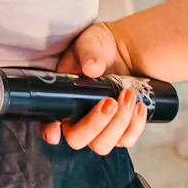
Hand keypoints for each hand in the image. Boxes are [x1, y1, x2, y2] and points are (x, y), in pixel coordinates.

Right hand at [41, 22, 148, 154]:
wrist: (124, 50)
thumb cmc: (99, 47)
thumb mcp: (91, 42)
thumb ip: (89, 53)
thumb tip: (93, 68)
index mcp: (61, 99)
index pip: (48, 121)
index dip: (49, 130)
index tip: (54, 134)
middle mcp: (76, 119)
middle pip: (77, 139)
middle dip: (95, 124)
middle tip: (110, 101)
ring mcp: (99, 128)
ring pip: (102, 145)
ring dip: (118, 124)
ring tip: (128, 95)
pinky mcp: (119, 129)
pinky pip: (126, 140)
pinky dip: (134, 127)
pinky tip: (139, 106)